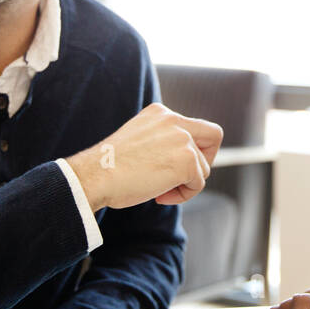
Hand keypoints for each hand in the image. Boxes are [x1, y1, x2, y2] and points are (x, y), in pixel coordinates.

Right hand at [67, 103, 223, 209]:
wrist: (96, 175)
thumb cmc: (110, 167)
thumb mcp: (138, 141)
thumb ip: (160, 142)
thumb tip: (178, 161)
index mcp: (160, 113)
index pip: (192, 127)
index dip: (192, 148)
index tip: (174, 165)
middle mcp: (174, 120)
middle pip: (214, 136)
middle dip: (205, 160)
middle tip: (184, 177)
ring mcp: (182, 139)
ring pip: (203, 168)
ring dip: (185, 184)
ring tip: (158, 190)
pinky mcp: (187, 160)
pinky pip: (198, 184)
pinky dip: (183, 195)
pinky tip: (159, 195)